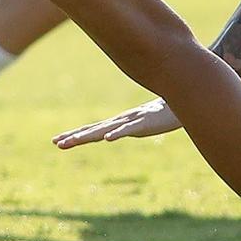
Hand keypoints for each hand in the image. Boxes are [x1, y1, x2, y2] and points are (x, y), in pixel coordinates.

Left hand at [53, 99, 180, 147]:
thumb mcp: (145, 120)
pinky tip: (107, 139)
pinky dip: (118, 134)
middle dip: (75, 137)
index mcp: (120, 122)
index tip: (57, 140)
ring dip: (89, 136)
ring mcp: (132, 121)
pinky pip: (129, 129)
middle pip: (94, 130)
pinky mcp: (145, 123)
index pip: (93, 129)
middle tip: (56, 143)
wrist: (185, 96)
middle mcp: (122, 121)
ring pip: (106, 130)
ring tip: (73, 141)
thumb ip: (135, 125)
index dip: (75, 134)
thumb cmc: (165, 110)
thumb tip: (125, 130)